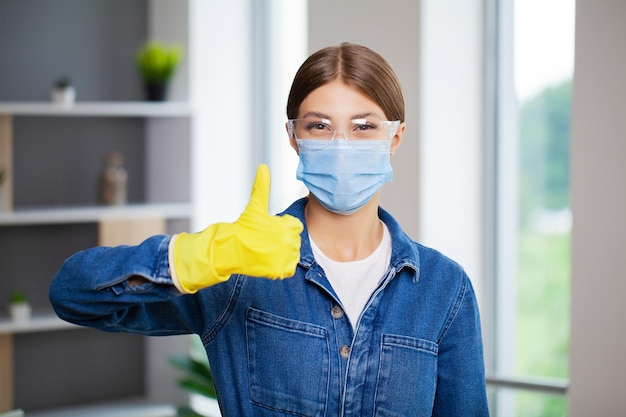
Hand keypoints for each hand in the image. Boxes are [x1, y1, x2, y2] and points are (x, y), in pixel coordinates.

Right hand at [172, 164, 302, 293]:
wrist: (231, 250)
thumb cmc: (243, 228)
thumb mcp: (255, 207)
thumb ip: (262, 187)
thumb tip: (263, 167)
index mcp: (286, 226)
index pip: (294, 226)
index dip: (282, 227)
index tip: (269, 229)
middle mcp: (289, 242)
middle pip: (293, 240)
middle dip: (282, 240)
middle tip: (265, 241)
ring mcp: (286, 257)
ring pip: (292, 254)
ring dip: (282, 253)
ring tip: (267, 250)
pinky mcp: (281, 271)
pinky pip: (288, 268)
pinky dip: (281, 266)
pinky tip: (269, 261)